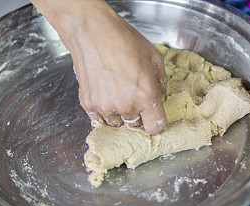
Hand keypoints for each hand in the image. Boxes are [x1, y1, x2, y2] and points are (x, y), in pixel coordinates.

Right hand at [33, 0, 167, 134]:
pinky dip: (103, 110)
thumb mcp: (154, 57)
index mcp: (146, 96)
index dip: (155, 122)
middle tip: (132, 95)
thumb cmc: (123, 41)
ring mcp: (105, 107)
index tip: (152, 117)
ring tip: (116, 92)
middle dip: (137, 113)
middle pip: (135, 124)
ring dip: (118, 112)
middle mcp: (126, 106)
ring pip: (117, 122)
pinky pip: (99, 118)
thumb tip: (159, 92)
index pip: (155, 127)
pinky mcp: (88, 104)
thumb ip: (161, 80)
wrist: (93, 32)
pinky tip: (105, 93)